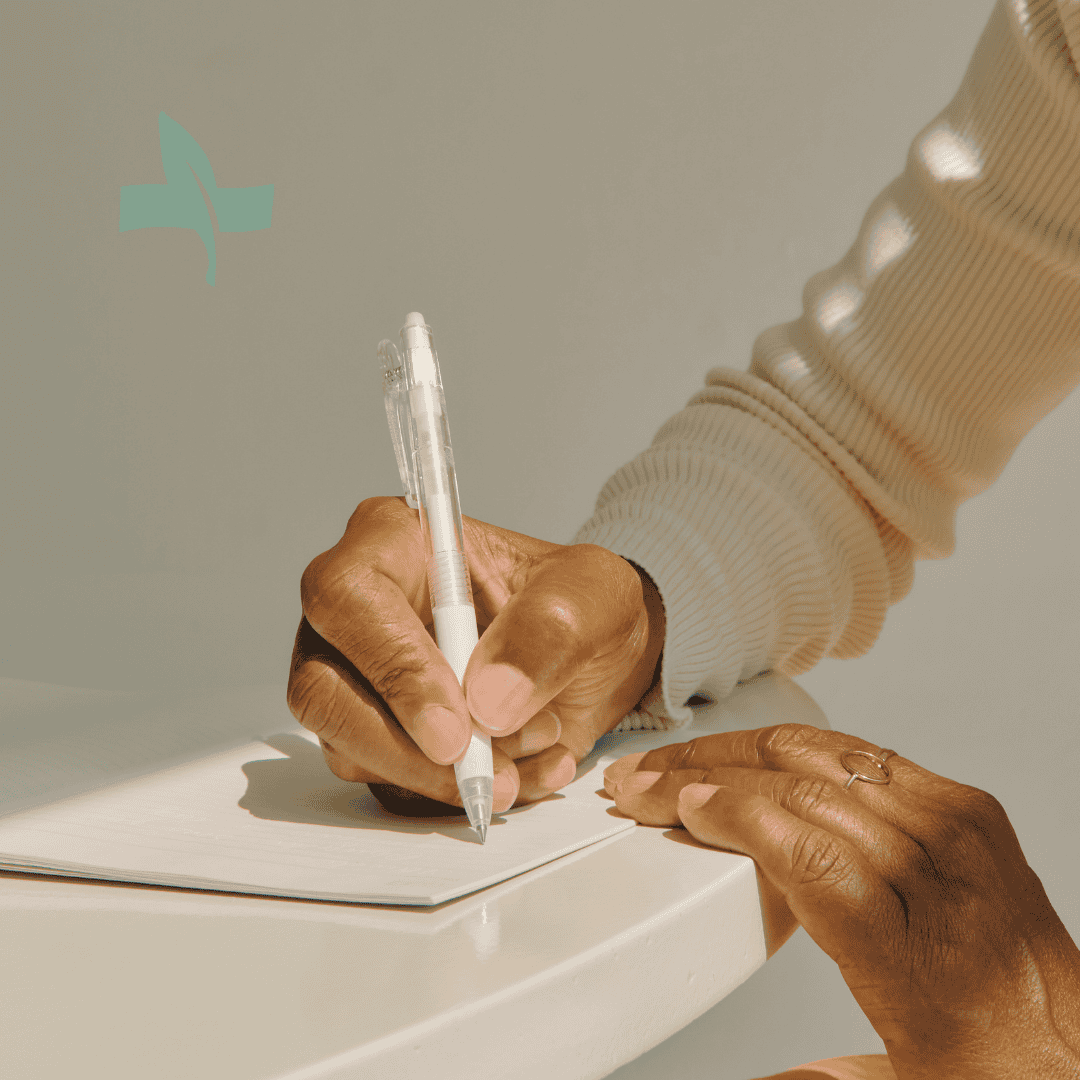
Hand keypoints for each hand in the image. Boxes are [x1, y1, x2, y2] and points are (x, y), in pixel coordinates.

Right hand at [287, 496, 664, 813]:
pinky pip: (392, 785)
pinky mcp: (379, 737)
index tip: (455, 728)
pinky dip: (462, 792)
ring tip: (536, 743)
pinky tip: (527, 769)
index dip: (394, 668)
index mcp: (393, 542)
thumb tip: (485, 703)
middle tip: (487, 774)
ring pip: (353, 750)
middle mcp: (359, 612)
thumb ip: (546, 634)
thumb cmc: (581, 604)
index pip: (350, 599)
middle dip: (407, 749)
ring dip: (449, 773)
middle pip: (323, 691)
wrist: (599, 657)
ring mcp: (360, 679)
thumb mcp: (593, 597)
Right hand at [604, 724, 1079, 1079]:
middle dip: (706, 776)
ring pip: (825, 757)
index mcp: (917, 951)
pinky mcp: (961, 802)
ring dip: (737, 752)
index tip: (675, 809)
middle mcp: (940, 871)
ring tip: (682, 761)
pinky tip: (753, 752)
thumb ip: (823, 1076)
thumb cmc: (1002, 1059)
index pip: (811, 853)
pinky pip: (860, 753)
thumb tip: (767, 1078)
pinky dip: (792, 748)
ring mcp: (954, 825)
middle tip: (646, 781)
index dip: (733, 818)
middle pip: (804, 793)